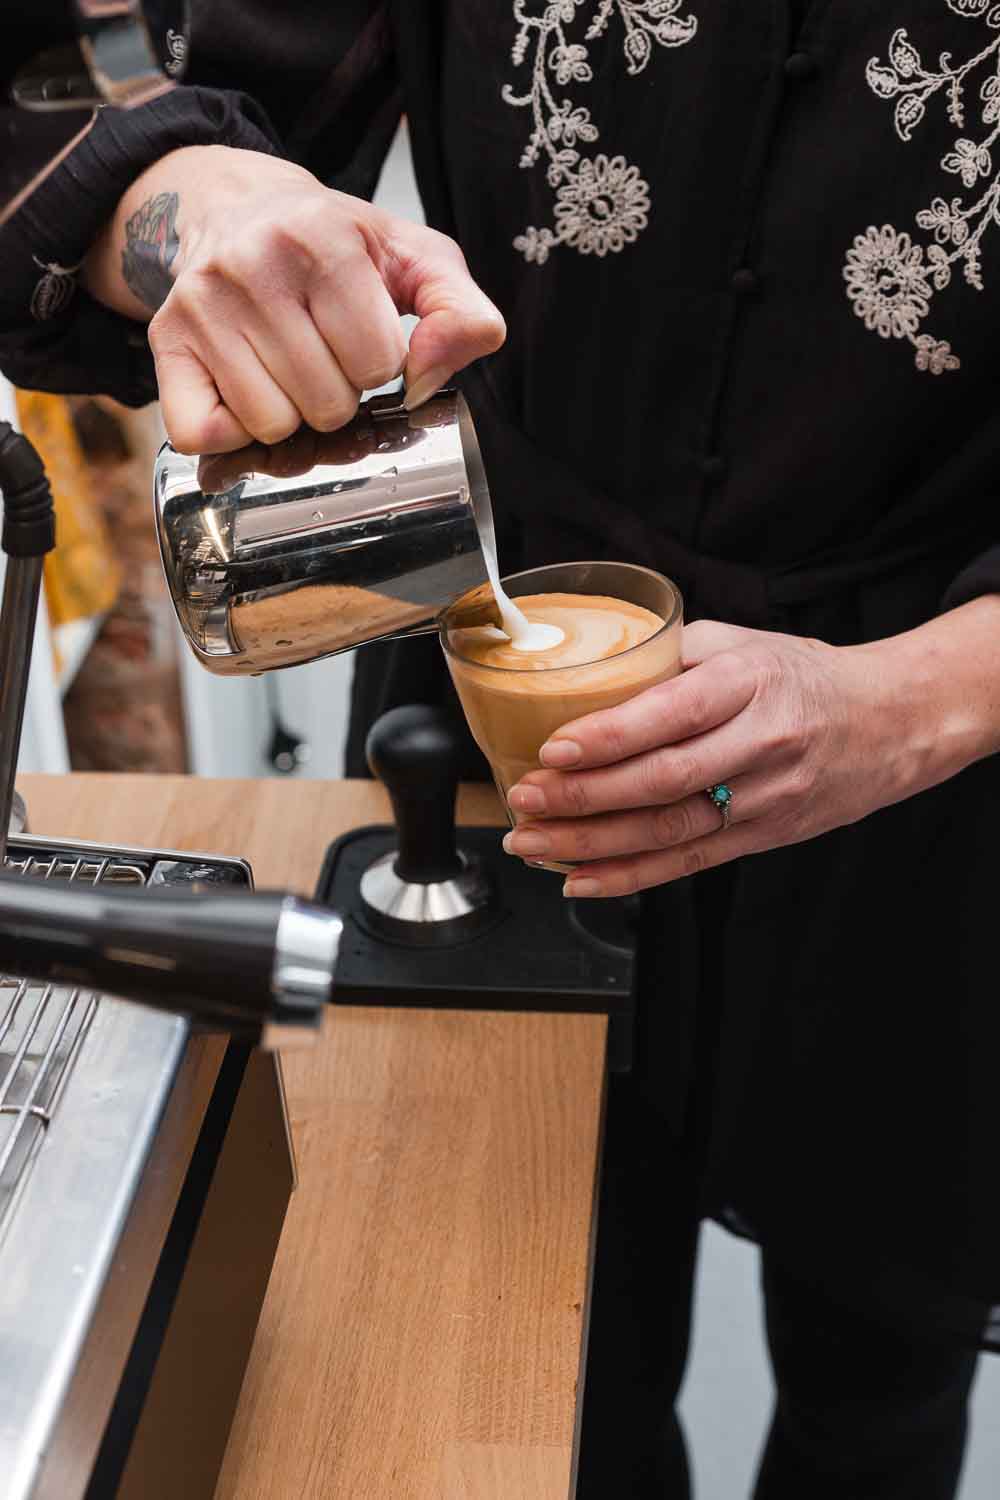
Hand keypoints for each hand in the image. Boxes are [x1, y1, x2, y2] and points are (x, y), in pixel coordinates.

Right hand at [83, 145, 505, 452]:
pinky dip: (230, 431)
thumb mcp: (415, 259)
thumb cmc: (336, 246)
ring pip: (271, 426)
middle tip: (322, 352)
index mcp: (324, 237)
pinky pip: (202, 434)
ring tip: (286, 365)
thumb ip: (461, 312)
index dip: (381, 365)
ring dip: (290, 413)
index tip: (362, 335)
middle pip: (327, 404)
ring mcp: (202, 305)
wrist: (237, 209)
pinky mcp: (167, 341)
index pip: (380, 364)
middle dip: (338, 393)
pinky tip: (244, 390)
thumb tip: (439, 367)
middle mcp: (253, 264)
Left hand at [503, 618, 969, 897]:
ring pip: (668, 831)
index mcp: (750, 684)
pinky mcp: (762, 838)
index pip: (673, 715)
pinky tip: (579, 879)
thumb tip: (593, 669)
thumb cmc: (802, 677)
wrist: (888, 725)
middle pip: (662, 782)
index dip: (609, 737)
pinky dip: (628, 877)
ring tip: (532, 842)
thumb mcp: (744, 642)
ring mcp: (765, 799)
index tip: (553, 747)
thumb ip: (672, 652)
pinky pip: (687, 863)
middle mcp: (761, 744)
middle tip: (524, 799)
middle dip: (583, 797)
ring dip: (591, 843)